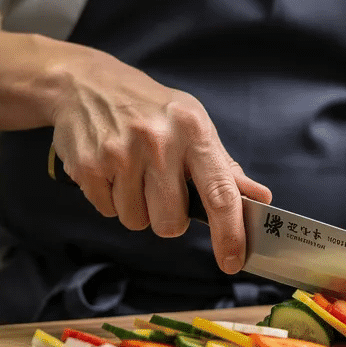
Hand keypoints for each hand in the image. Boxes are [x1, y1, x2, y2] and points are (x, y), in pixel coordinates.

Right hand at [49, 48, 270, 273]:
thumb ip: (225, 167)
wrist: (85, 84)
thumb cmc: (150, 109)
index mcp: (193, 130)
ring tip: (132, 173)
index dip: (230, 234)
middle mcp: (158, 142)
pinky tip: (110, 170)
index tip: (233, 262)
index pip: (220, 193)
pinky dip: (111, 200)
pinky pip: (108, 212)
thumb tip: (260, 199)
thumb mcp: (193, 124)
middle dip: (168, 218)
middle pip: (171, 223)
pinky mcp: (87, 167)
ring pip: (137, 222)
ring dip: (137, 208)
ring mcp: (119, 154)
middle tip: (161, 190)